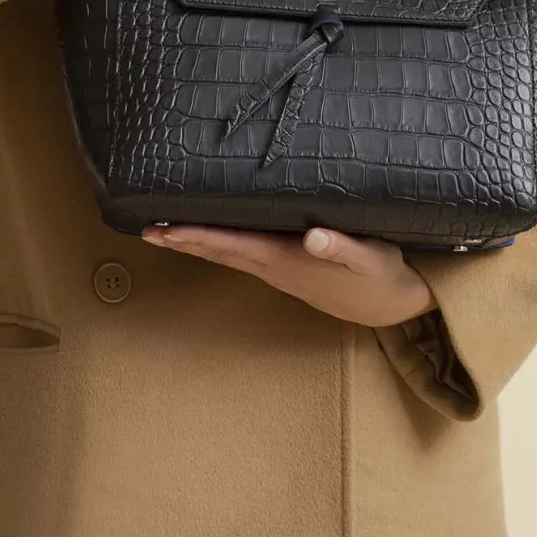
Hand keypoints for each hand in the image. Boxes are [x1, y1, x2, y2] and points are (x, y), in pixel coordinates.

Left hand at [141, 225, 437, 326]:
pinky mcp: (287, 267)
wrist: (391, 306)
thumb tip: (314, 238)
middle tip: (145, 230)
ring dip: (194, 244)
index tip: (164, 230)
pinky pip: (241, 253)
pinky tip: (209, 236)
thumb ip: (342, 246)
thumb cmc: (379, 274)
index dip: (195, 236)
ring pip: (226, 254)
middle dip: (181, 241)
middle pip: (217, 251)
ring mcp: (278, 270)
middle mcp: (274, 266)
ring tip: (164, 233)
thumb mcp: (369, 256)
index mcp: (285, 258)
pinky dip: (217, 244)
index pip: (230, 243)